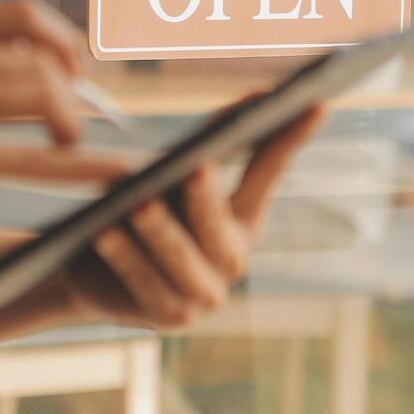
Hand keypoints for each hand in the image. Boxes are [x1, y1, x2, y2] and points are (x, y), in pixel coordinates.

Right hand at [0, 0, 132, 256]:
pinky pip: (33, 155)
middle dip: (69, 95)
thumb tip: (63, 64)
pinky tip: (113, 173)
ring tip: (61, 149)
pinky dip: (80, 166)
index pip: (21, 15)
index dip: (62, 40)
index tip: (77, 72)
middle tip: (67, 130)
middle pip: (39, 59)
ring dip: (69, 126)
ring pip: (43, 94)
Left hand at [63, 105, 326, 329]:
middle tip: (198, 168)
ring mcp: (205, 293)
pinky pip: (144, 281)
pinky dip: (124, 255)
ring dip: (158, 228)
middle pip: (218, 222)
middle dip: (207, 197)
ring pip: (179, 255)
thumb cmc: (140, 213)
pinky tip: (105, 232)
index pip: (269, 171)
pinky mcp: (169, 317)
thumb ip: (209, 143)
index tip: (316, 102)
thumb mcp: (171, 176)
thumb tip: (256, 97)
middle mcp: (232, 257)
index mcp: (242, 218)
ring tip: (137, 204)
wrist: (97, 278)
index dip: (291, 137)